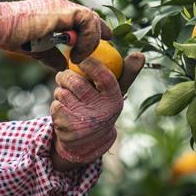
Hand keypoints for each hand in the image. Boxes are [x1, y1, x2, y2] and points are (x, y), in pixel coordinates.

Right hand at [0, 0, 112, 70]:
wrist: (0, 27)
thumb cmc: (13, 37)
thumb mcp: (38, 50)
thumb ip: (52, 56)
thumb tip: (64, 67)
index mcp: (56, 11)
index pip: (82, 18)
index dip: (93, 31)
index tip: (100, 44)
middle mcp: (62, 5)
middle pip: (90, 16)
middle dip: (100, 32)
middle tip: (104, 48)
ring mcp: (64, 6)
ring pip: (92, 18)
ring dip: (91, 40)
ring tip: (80, 57)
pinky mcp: (65, 11)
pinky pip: (88, 21)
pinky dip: (88, 39)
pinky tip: (77, 54)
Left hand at [50, 51, 144, 168]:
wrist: (90, 141)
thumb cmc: (104, 106)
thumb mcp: (116, 92)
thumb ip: (126, 72)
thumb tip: (140, 54)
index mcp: (114, 100)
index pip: (104, 77)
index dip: (91, 65)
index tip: (81, 59)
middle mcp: (100, 112)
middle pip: (77, 83)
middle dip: (66, 75)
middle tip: (64, 74)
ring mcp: (83, 121)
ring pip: (63, 93)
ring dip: (60, 89)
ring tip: (67, 93)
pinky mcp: (67, 127)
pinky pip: (55, 105)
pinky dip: (56, 103)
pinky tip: (64, 108)